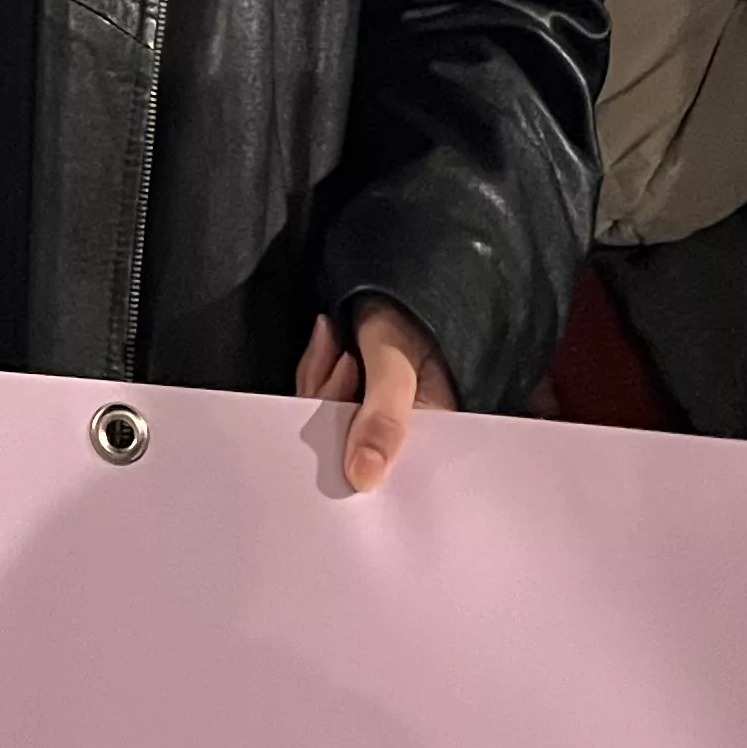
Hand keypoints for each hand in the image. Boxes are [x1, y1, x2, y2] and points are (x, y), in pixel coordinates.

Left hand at [298, 296, 458, 493]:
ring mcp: (369, 417)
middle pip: (347, 452)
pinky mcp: (348, 399)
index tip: (335, 447)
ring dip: (322, 381)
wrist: (392, 270)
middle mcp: (399, 436)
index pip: (389, 475)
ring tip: (341, 342)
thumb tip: (363, 478)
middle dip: (331, 408)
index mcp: (430, 438)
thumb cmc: (411, 318)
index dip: (355, 468)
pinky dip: (316, 370)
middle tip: (346, 362)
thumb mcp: (397, 366)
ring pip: (325, 426)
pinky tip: (330, 336)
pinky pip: (316, 402)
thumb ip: (383, 418)